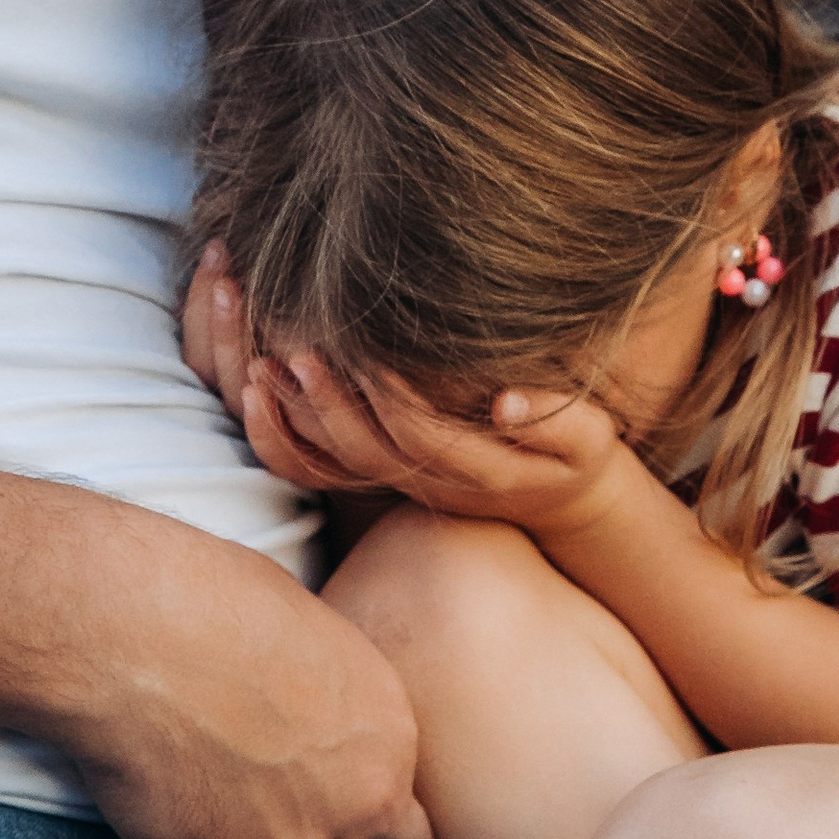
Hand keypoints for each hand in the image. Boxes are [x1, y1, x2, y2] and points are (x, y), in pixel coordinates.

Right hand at [0, 443, 433, 838]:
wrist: (135, 635)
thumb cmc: (217, 605)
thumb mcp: (316, 645)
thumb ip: (340, 720)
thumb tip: (325, 742)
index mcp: (392, 741)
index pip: (411, 837)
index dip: (373, 838)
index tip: (338, 830)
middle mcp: (361, 804)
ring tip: (228, 829)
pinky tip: (181, 823)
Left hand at [190, 260, 629, 536]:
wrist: (558, 495)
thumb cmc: (575, 454)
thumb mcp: (587, 438)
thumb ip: (552, 418)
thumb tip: (507, 400)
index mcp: (474, 472)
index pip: (416, 432)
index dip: (383, 392)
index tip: (358, 343)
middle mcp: (423, 483)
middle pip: (357, 448)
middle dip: (323, 398)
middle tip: (290, 344)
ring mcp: (395, 482)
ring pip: (326, 462)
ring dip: (288, 415)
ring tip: (257, 361)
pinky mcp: (377, 472)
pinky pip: (311, 469)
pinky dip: (276, 435)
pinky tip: (251, 388)